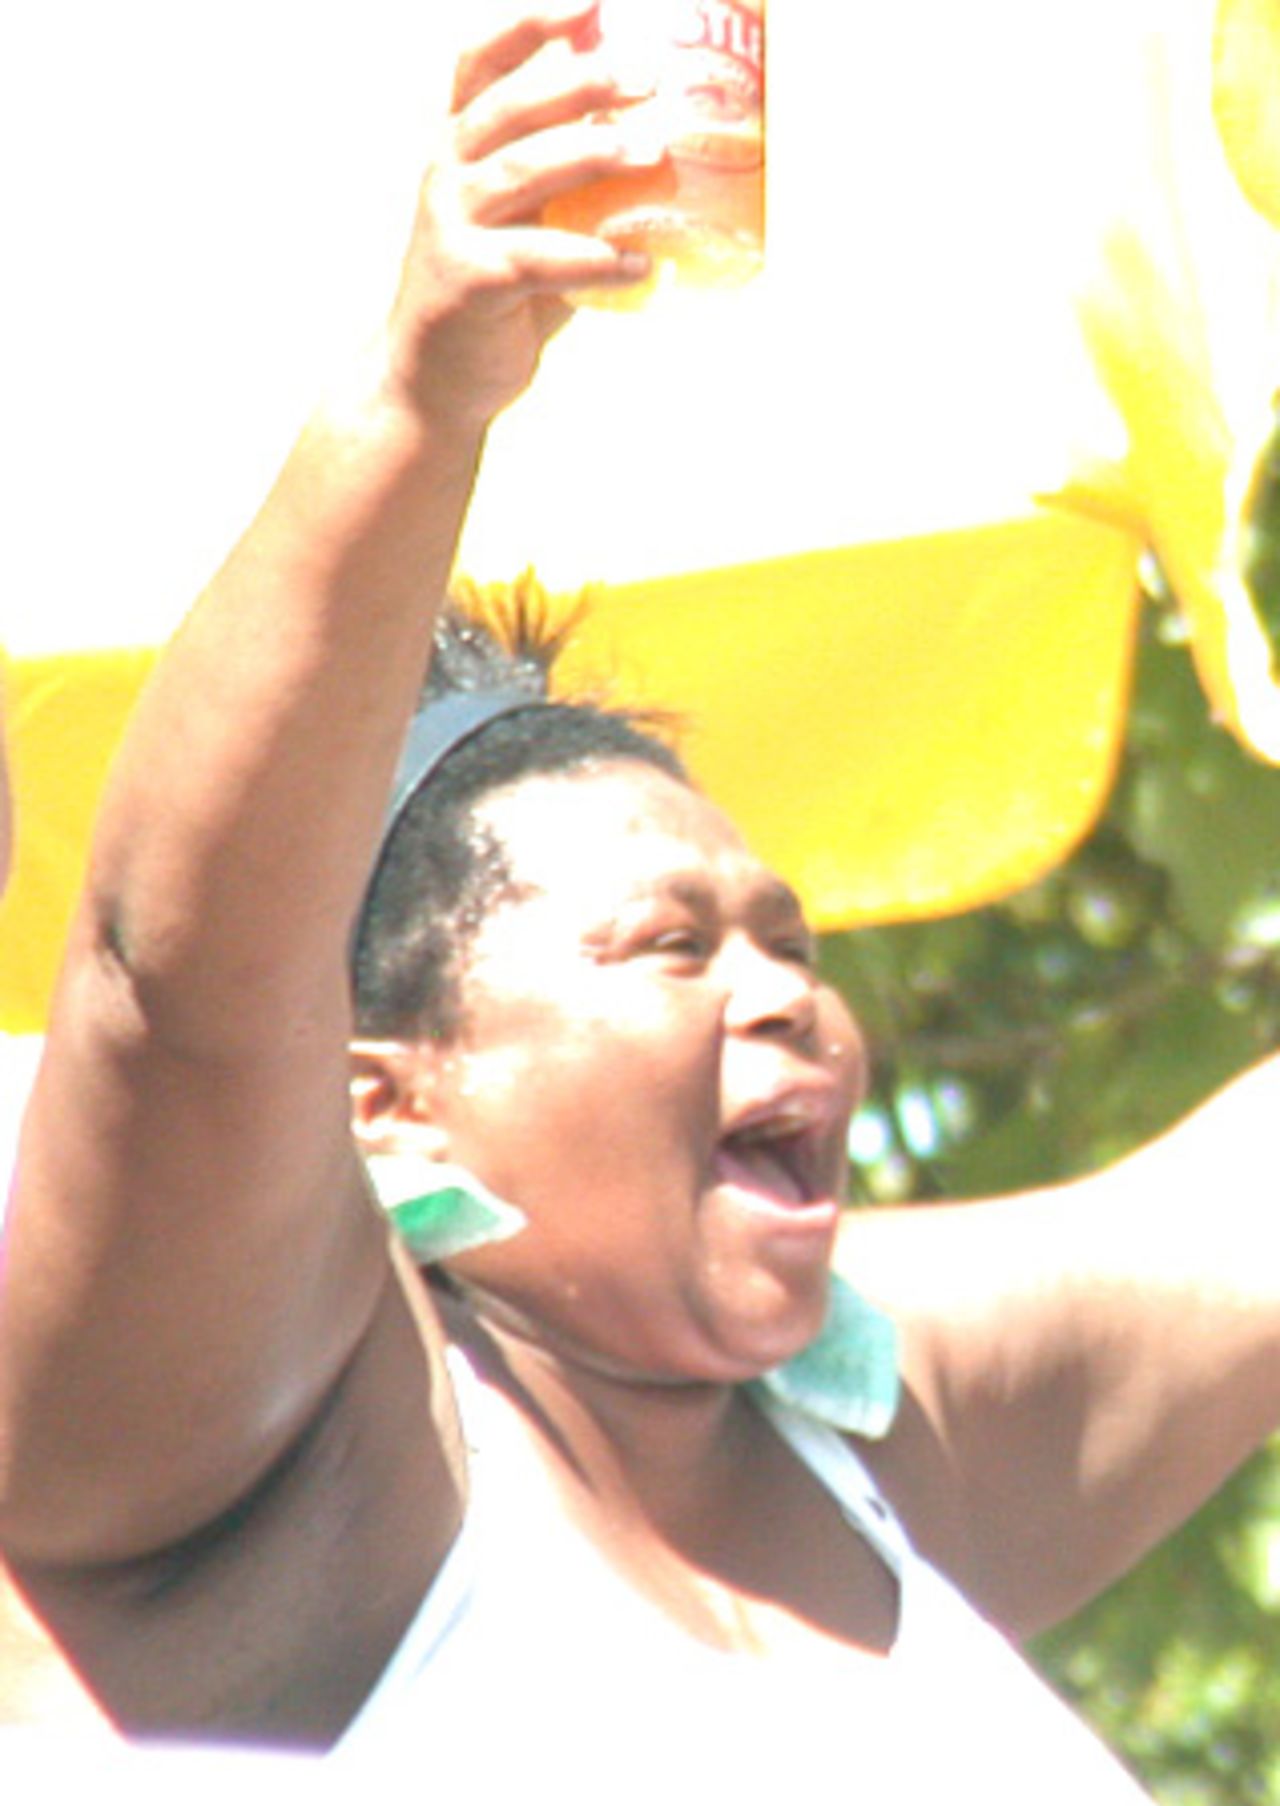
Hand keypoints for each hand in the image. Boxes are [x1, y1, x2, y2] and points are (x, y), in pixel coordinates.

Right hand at [384, 0, 656, 433]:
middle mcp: (450, 173)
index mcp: (462, 147)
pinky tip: (642, 264)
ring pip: (524, 171)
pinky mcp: (469, 282)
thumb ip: (577, 190)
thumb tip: (667, 153)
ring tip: (654, 152)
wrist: (434, 383)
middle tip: (650, 74)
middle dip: (583, 81)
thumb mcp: (534, 228)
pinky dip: (595, 259)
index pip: (483, 64)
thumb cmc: (497, 300)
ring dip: (594, 155)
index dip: (529, 25)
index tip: (589, 0)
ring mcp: (454, 226)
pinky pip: (539, 260)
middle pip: (513, 106)